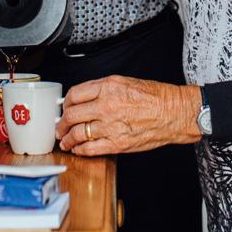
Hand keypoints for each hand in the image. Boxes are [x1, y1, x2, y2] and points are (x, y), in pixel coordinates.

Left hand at [56, 75, 201, 155]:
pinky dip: (79, 150)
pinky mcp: (116, 144)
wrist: (172, 113)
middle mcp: (106, 106)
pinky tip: (77, 149)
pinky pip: (90, 149)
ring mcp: (110, 126)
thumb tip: (82, 97)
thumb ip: (101, 89)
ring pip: (77, 134)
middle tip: (59, 126)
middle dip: (61, 123)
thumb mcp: (124, 81)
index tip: (64, 107)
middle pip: (71, 115)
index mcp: (107, 88)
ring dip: (67, 138)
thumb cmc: (153, 96)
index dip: (65, 102)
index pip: (74, 95)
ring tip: (64, 140)